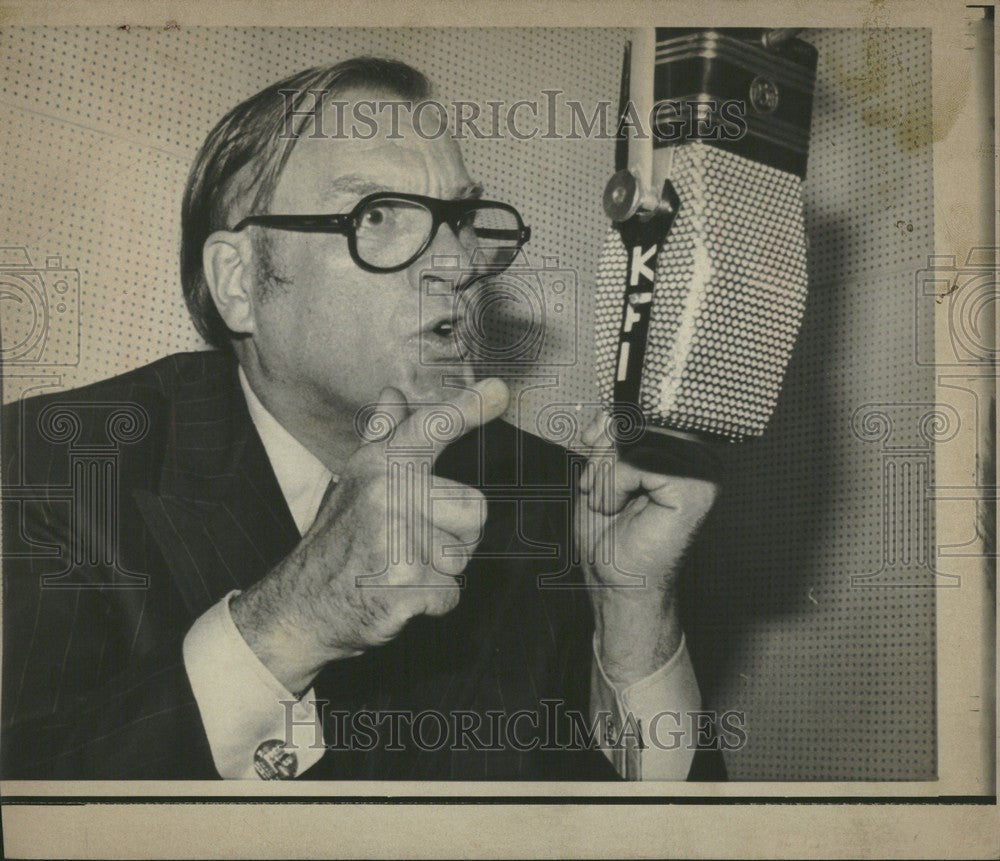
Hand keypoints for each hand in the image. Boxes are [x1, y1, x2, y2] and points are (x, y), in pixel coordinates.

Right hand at [231, 377, 509, 693]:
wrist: (303, 607)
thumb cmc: (339, 542)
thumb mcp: (355, 483)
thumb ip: (384, 437)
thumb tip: (394, 393)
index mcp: (381, 466)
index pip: (432, 428)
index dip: (469, 408)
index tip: (499, 391)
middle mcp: (387, 492)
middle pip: (475, 510)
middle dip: (456, 537)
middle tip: (414, 545)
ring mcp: (394, 537)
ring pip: (463, 557)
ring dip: (441, 572)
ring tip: (401, 568)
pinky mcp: (402, 582)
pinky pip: (450, 593)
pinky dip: (431, 603)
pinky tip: (396, 596)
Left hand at [575, 412, 717, 685]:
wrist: (616, 584)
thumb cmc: (611, 534)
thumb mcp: (603, 469)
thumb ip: (612, 435)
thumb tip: (611, 412)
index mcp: (684, 447)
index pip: (648, 406)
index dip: (613, 417)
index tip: (588, 439)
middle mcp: (701, 455)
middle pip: (641, 418)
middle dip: (604, 448)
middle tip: (594, 485)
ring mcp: (704, 471)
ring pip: (637, 438)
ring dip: (606, 472)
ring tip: (609, 502)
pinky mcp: (696, 489)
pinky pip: (639, 460)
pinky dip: (614, 484)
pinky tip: (618, 508)